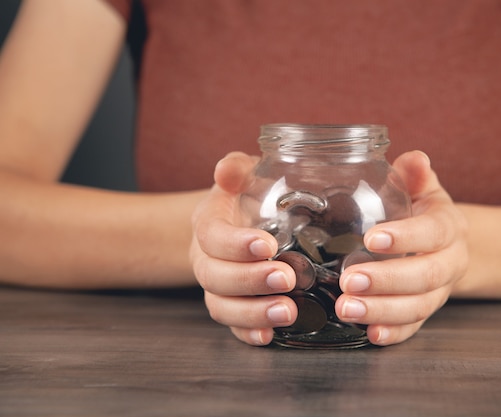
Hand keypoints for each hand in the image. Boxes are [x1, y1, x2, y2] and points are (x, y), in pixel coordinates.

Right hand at [190, 152, 297, 345]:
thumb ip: (236, 168)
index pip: (212, 236)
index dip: (236, 244)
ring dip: (253, 312)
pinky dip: (249, 333)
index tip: (268, 245)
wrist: (240, 220)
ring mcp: (218, 286)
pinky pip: (233, 326)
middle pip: (215, 277)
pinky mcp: (232, 305)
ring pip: (221, 306)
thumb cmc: (248, 195)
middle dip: (250, 280)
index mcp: (208, 223)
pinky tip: (271, 336)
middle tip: (286, 278)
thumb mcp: (244, 173)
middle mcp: (206, 258)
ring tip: (287, 311)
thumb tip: (227, 171)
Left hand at [335, 150, 468, 345]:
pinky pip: (414, 327)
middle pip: (426, 276)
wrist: (448, 244)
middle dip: (387, 281)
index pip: (433, 232)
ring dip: (383, 311)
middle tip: (349, 281)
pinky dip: (394, 333)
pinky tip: (370, 335)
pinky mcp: (426, 311)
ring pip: (419, 306)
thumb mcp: (422, 189)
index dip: (406, 237)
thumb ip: (415, 175)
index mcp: (449, 227)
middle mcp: (450, 262)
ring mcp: (440, 291)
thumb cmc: (423, 211)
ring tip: (346, 309)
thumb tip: (414, 158)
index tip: (371, 239)